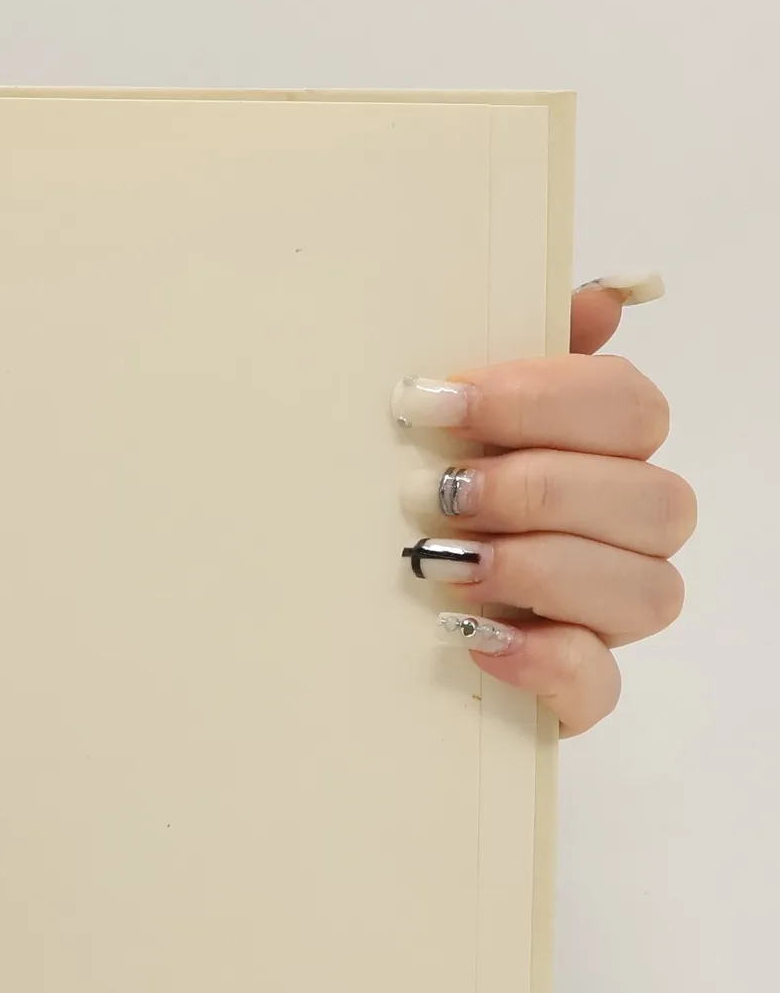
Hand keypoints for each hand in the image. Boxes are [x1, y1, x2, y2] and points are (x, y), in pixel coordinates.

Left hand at [396, 274, 691, 735]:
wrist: (337, 628)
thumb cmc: (397, 508)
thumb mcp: (434, 429)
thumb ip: (513, 361)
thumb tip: (599, 298)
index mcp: (596, 456)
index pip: (629, 407)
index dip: (541, 397)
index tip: (433, 402)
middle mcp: (620, 536)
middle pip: (656, 500)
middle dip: (541, 489)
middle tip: (439, 493)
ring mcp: (603, 619)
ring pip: (649, 591)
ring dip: (545, 569)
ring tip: (447, 565)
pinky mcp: (572, 694)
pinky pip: (599, 685)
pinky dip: (542, 660)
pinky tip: (473, 636)